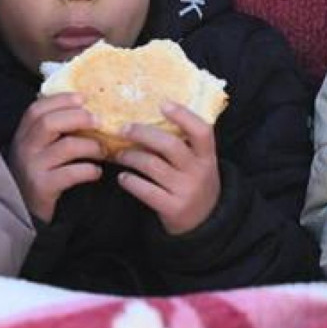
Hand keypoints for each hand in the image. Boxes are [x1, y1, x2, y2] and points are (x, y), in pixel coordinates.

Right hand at [10, 92, 105, 222]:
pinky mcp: (42, 187)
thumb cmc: (38, 173)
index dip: (62, 100)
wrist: (25, 211)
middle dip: (79, 118)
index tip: (84, 98)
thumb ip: (54, 129)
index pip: (38, 108)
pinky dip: (89, 170)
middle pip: (49, 122)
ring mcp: (32, 167)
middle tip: (100, 121)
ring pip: (65, 146)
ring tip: (104, 150)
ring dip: (91, 145)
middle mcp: (24, 148)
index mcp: (24, 134)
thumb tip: (86, 108)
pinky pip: (71, 173)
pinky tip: (96, 172)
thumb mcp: (39, 148)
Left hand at [115, 102, 220, 234]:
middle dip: (143, 133)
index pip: (201, 130)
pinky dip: (130, 181)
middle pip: (170, 145)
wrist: (204, 224)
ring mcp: (186, 191)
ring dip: (130, 156)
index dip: (183, 115)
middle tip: (124, 128)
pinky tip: (123, 177)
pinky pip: (146, 190)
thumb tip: (150, 114)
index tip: (163, 104)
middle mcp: (199, 171)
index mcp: (207, 156)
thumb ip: (184, 143)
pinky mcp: (173, 208)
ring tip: (119, 153)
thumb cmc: (194, 182)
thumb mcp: (199, 163)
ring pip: (152, 165)